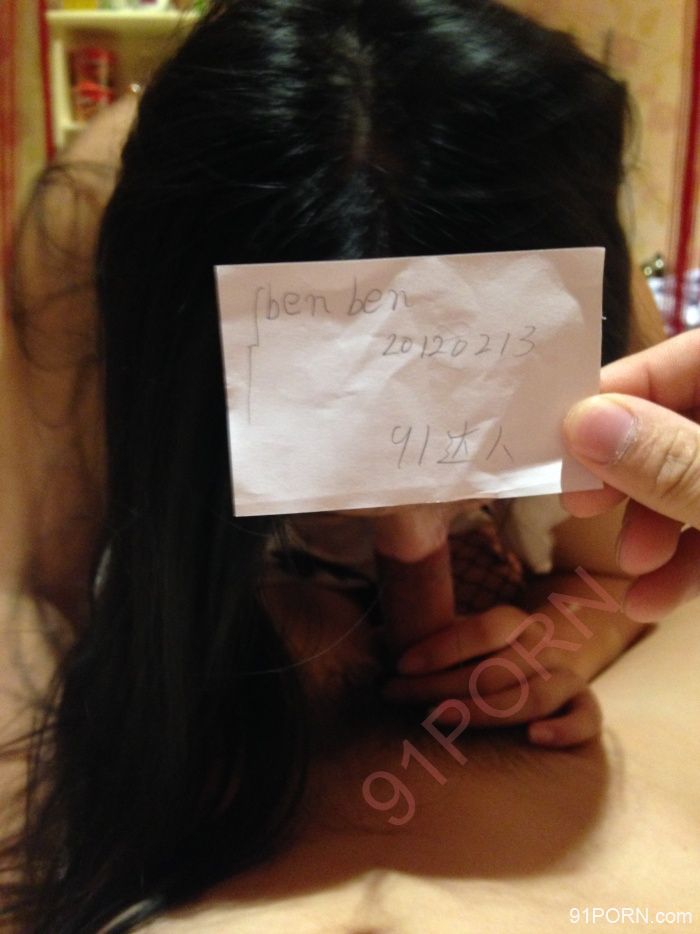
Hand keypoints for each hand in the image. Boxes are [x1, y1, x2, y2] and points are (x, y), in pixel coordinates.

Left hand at [381, 573, 638, 747]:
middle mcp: (543, 648)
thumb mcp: (460, 644)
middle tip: (397, 696)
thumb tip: (373, 640)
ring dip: (483, 710)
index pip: (485, 629)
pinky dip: (564, 729)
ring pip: (534, 694)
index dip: (443, 647)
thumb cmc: (484, 661)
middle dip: (441, 684)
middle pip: (497, 668)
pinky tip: (533, 738)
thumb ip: (427, 639)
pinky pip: (587, 720)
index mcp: (514, 624)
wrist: (544, 668)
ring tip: (439, 717)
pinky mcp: (585, 710)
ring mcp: (567, 678)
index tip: (400, 665)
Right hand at [562, 329, 699, 620]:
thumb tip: (582, 423)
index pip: (685, 358)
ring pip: (696, 480)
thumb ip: (673, 463)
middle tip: (583, 506)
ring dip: (654, 529)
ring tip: (631, 570)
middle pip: (681, 423)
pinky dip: (688, 560)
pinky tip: (654, 601)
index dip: (618, 393)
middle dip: (631, 474)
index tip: (558, 437)